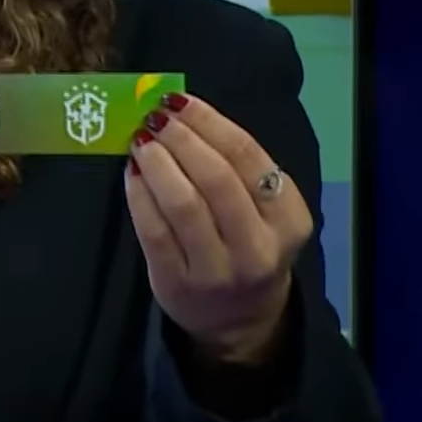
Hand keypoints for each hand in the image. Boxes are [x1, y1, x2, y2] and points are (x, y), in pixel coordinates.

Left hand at [125, 92, 310, 364]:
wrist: (239, 320)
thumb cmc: (248, 247)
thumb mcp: (263, 212)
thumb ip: (235, 168)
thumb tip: (181, 112)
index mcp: (289, 219)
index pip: (249, 157)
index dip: (209, 122)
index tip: (179, 100)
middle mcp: (258, 246)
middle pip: (216, 179)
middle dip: (181, 139)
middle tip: (154, 118)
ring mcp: (217, 270)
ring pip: (184, 204)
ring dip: (157, 163)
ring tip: (140, 140)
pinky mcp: (177, 283)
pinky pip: (153, 230)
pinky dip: (139, 195)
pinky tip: (131, 172)